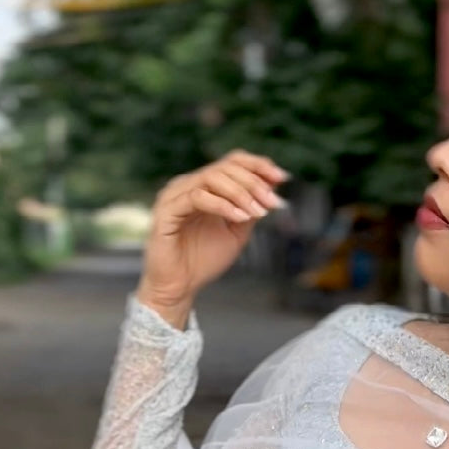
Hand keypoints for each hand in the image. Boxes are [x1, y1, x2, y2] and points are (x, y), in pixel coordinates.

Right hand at [137, 150, 290, 322]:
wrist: (180, 287)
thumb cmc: (204, 260)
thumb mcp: (237, 231)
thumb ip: (251, 208)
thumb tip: (274, 185)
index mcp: (203, 186)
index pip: (232, 161)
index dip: (258, 165)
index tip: (282, 177)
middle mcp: (187, 185)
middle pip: (224, 167)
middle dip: (254, 183)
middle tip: (272, 202)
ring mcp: (174, 196)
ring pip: (211, 177)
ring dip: (241, 193)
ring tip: (258, 212)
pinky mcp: (166, 212)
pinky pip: (196, 197)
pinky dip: (222, 205)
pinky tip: (240, 217)